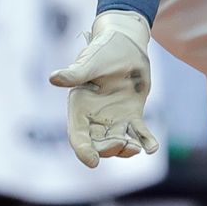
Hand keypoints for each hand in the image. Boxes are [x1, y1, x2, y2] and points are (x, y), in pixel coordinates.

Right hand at [49, 10, 158, 167]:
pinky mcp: (132, 115)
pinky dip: (145, 141)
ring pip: (118, 142)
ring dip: (126, 149)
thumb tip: (53, 78)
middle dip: (108, 149)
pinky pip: (138, 133)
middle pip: (98, 143)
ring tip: (137, 148)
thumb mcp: (90, 63)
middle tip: (123, 144)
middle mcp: (95, 116)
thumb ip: (75, 74)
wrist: (125, 43)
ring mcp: (114, 118)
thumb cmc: (103, 50)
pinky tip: (153, 147)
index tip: (93, 162)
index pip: (78, 135)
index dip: (83, 150)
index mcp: (80, 106)